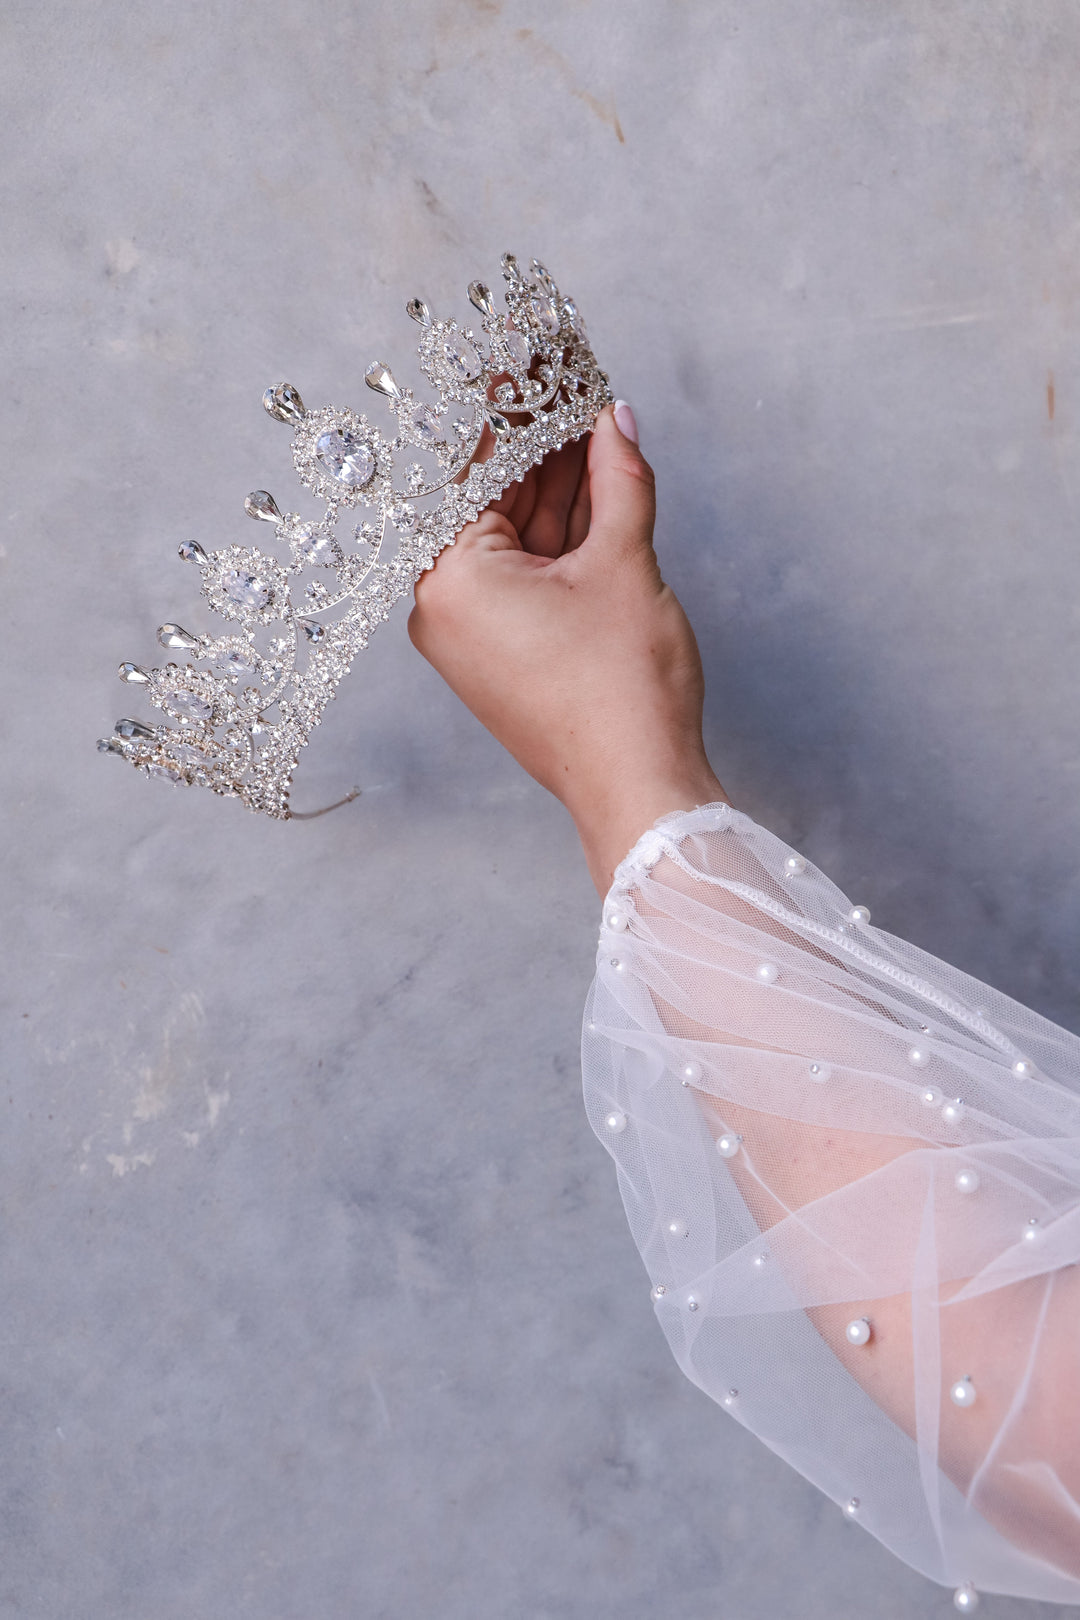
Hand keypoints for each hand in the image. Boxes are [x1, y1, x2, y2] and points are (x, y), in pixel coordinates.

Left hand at [408, 402, 727, 893]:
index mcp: (451, 580)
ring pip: (516, 539)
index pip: (477, 471)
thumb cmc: (620, 692)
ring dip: (557, 487)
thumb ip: (619, 483)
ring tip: (593, 422)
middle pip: (492, 503)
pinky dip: (561, 537)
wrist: (637, 786)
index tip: (530, 366)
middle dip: (539, 447)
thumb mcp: (623, 565)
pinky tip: (596, 484)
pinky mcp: (506, 655)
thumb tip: (617, 423)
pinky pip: (527, 576)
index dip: (512, 412)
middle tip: (569, 385)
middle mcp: (447, 609)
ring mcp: (476, 636)